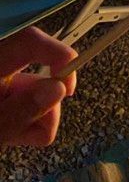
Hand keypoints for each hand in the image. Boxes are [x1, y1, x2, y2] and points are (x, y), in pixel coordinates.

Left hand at [0, 27, 76, 146]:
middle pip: (39, 78)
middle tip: (24, 135)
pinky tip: (8, 136)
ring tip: (10, 139)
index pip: (30, 42)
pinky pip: (27, 107)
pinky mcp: (4, 104)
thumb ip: (22, 111)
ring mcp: (2, 89)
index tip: (69, 88)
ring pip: (37, 97)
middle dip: (43, 109)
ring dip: (31, 123)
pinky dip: (24, 126)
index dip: (57, 55)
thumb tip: (58, 88)